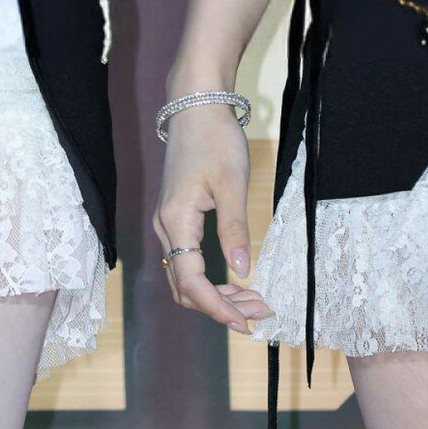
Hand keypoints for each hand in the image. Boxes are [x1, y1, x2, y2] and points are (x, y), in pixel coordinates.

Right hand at [153, 104, 272, 333]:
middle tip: (261, 311)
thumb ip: (234, 228)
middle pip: (185, 286)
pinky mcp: (178, 216)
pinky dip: (211, 277)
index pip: (190, 281)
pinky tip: (237, 278)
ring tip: (255, 300)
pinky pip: (188, 260)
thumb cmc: (214, 139)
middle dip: (220, 306)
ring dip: (217, 294)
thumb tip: (243, 272)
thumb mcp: (231, 184)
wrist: (196, 106)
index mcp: (176, 220)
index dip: (217, 307)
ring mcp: (169, 221)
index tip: (247, 322)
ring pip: (185, 275)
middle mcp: (166, 226)